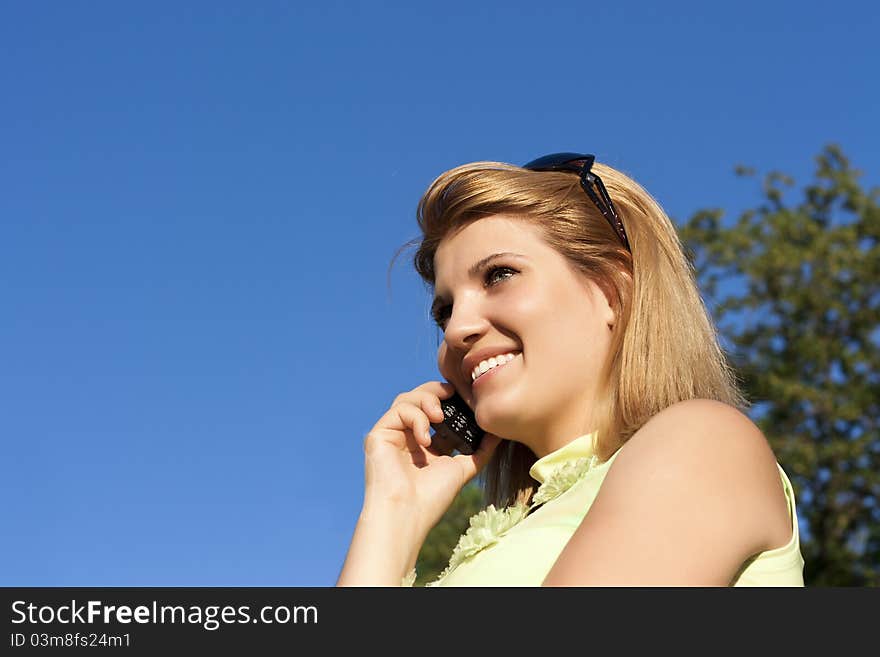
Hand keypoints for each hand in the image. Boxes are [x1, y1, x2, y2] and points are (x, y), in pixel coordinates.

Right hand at [361, 381, 501, 540]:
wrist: (408, 513)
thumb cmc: (432, 497)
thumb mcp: (463, 468)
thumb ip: (480, 450)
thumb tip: (498, 432)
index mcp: (425, 443)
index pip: (436, 410)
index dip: (449, 400)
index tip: (465, 397)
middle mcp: (407, 436)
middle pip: (419, 397)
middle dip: (436, 391)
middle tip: (452, 393)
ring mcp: (392, 434)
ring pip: (406, 399)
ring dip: (426, 399)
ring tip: (440, 416)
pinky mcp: (379, 434)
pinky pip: (398, 410)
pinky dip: (415, 417)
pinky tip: (425, 439)